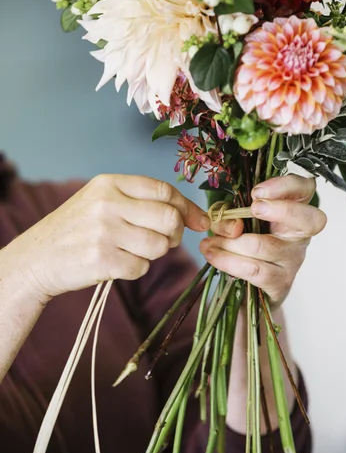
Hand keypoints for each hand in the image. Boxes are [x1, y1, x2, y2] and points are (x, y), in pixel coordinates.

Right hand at [10, 175, 209, 300]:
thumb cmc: (77, 229)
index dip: (188, 208)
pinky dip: (136, 269)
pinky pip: (141, 268)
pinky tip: (117, 263)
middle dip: (175, 234)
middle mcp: (108, 204)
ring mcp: (105, 232)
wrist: (37, 257)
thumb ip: (140, 201)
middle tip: (164, 241)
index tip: (200, 222)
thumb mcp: (101, 200)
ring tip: (132, 250)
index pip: (164, 190)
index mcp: (110, 183)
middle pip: (169, 218)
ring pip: (159, 246)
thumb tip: (190, 215)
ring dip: (153, 254)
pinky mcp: (102, 260)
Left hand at [199, 175, 326, 307]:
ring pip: (265, 246)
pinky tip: (212, 255)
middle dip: (280, 210)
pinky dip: (228, 261)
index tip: (256, 192)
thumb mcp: (237, 221)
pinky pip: (254, 269)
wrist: (247, 286)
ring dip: (231, 242)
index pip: (306, 189)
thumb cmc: (245, 244)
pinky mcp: (281, 283)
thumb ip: (232, 216)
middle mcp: (300, 235)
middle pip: (309, 219)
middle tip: (253, 208)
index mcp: (293, 211)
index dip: (285, 186)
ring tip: (209, 242)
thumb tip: (233, 225)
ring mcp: (293, 260)